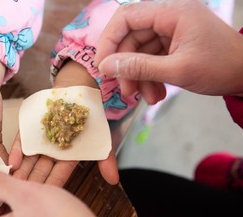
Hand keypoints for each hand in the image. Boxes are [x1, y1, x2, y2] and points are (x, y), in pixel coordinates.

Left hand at [9, 61, 118, 186]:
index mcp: (65, 159)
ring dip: (21, 171)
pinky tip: (13, 162)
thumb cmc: (90, 117)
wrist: (79, 92)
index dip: (52, 185)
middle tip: (22, 198)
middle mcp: (50, 153)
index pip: (58, 176)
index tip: (45, 198)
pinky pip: (22, 142)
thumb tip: (114, 180)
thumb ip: (106, 160)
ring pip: (28, 160)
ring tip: (14, 183)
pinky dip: (18, 151)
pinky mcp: (29, 129)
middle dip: (32, 183)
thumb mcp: (100, 140)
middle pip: (40, 171)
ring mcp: (38, 142)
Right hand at [95, 0, 242, 103]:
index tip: (102, 66)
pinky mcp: (173, 44)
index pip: (126, 17)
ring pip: (140, 52)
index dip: (109, 40)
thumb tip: (106, 66)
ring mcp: (171, 31)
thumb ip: (139, 67)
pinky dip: (150, 77)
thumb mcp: (177, 70)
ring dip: (139, 77)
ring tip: (147, 98)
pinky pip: (151, 59)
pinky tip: (156, 93)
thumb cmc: (220, 68)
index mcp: (172, 12)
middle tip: (126, 92)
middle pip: (131, 38)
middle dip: (127, 67)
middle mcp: (169, 17)